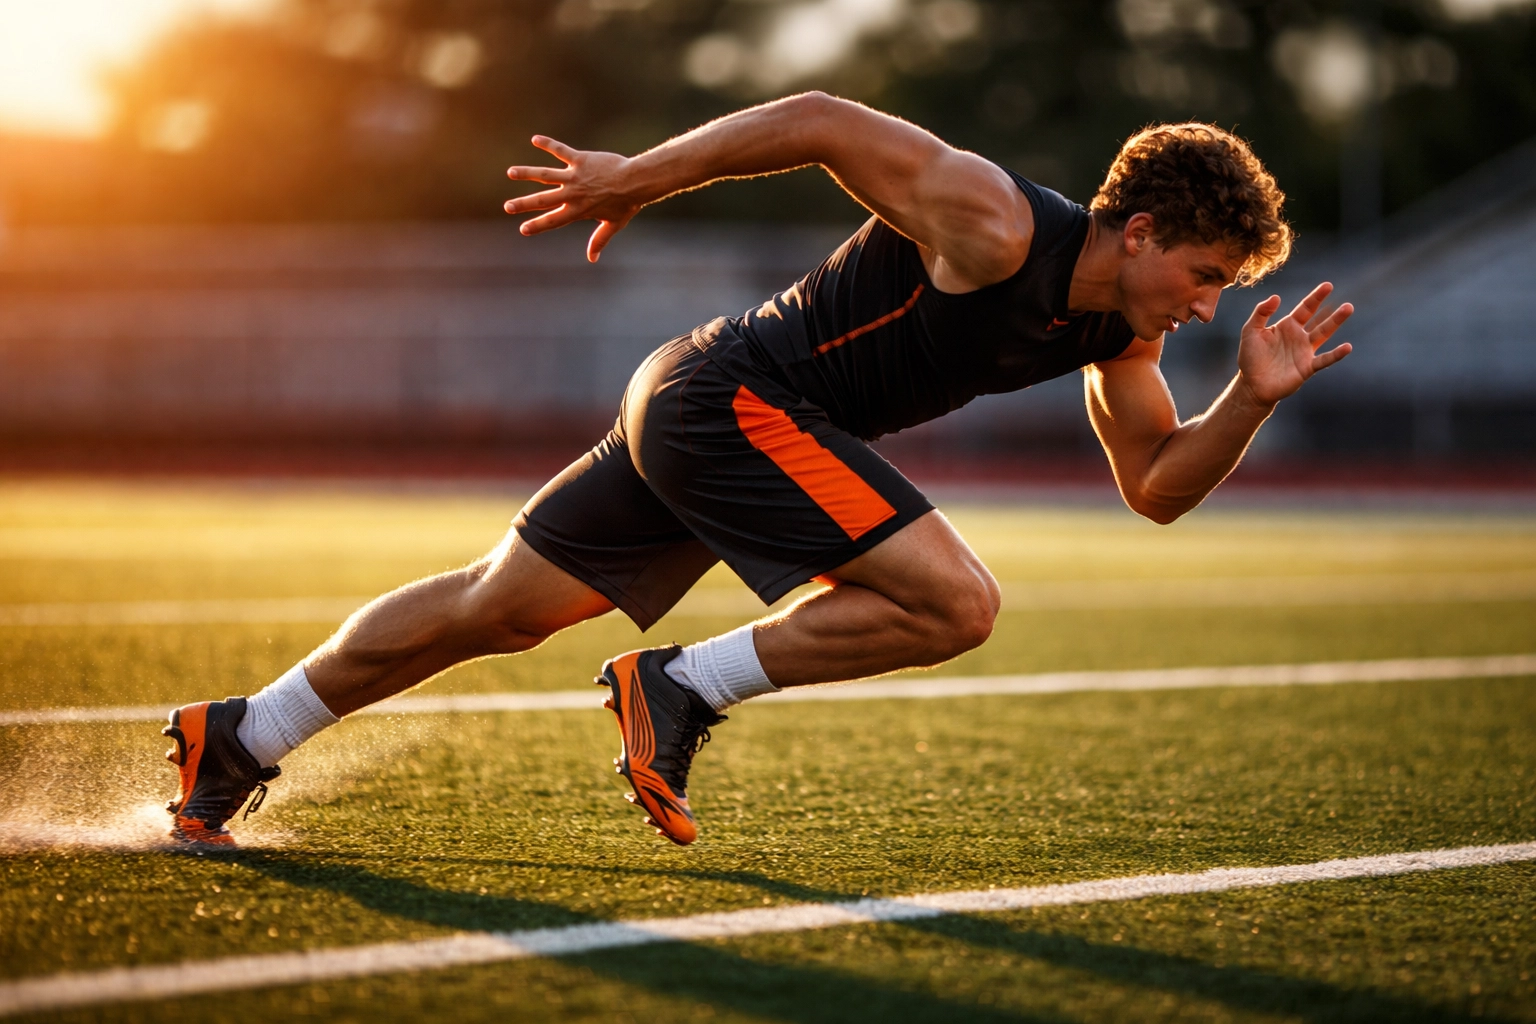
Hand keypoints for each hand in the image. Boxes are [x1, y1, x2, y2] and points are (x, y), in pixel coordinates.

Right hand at [504, 136, 640, 261]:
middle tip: (507, 206)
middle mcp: (572, 194)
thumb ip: (600, 240)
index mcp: (578, 211)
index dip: (537, 225)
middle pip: (543, 200)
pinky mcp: (580, 160)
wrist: (636, 182)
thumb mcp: (614, 224)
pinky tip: (535, 139)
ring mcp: (574, 176)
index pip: (553, 220)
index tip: (523, 229)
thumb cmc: (627, 204)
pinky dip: (547, 144)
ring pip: (545, 174)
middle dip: (523, 204)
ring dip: (526, 173)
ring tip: (510, 172)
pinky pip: (560, 150)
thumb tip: (592, 258)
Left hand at [1235, 282, 1353, 407]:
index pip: (1305, 308)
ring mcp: (1305, 352)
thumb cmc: (1250, 358)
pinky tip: (1347, 347)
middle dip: (1333, 312)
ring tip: (1348, 312)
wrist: (1252, 385)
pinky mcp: (1307, 368)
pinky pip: (1324, 360)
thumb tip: (1276, 297)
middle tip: (1348, 304)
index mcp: (1288, 326)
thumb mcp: (1251, 331)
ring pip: (1324, 335)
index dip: (1316, 297)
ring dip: (1336, 324)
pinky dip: (1336, 354)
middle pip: (1320, 321)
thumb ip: (1261, 313)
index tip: (1328, 285)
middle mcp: (1300, 337)